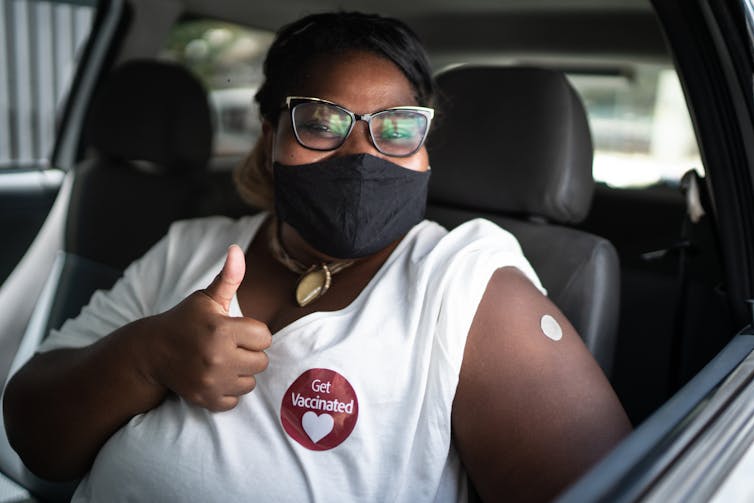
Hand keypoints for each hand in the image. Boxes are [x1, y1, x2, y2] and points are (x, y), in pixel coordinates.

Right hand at [146, 245, 271, 410]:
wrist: (152, 352)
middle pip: (262, 361)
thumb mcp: (207, 298)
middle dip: (249, 352)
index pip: (265, 337)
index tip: (235, 329)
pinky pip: (235, 399)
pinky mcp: (205, 399)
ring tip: (222, 360)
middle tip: (228, 345)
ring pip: (251, 382)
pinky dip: (228, 390)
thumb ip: (229, 277)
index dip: (252, 332)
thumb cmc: (186, 320)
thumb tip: (236, 249)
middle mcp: (218, 357)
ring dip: (241, 372)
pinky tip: (214, 376)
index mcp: (222, 329)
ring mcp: (211, 381)